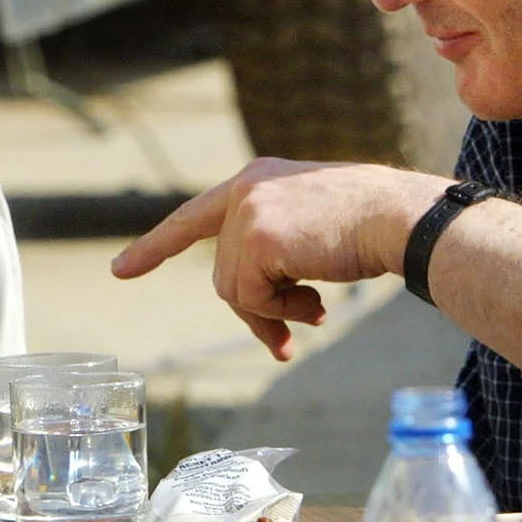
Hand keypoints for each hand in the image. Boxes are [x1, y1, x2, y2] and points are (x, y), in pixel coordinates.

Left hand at [111, 159, 442, 360]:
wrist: (399, 218)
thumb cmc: (367, 229)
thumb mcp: (308, 232)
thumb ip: (274, 255)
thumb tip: (261, 317)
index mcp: (256, 182)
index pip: (193, 217)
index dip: (156, 245)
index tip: (121, 270)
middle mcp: (245, 190)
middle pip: (224, 273)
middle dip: (256, 311)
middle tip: (285, 339)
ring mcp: (249, 212)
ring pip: (234, 290)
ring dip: (274, 313)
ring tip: (314, 310)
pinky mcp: (258, 238)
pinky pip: (251, 298)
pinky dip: (282, 312)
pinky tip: (316, 302)